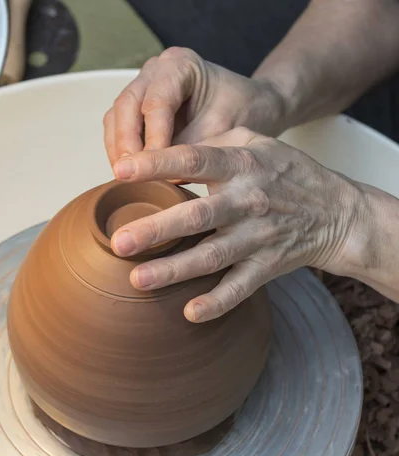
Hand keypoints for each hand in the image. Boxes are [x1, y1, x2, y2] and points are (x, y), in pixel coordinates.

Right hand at [103, 47, 285, 178]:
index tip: (156, 167)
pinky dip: (121, 149)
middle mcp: (157, 70)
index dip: (153, 137)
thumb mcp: (222, 131)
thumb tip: (161, 174)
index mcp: (181, 64)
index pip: (157, 102)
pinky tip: (131, 172)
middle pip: (127, 104)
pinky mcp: (138, 107)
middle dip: (127, 142)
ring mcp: (144, 86)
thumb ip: (190, 149)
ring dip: (119, 147)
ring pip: (117, 115)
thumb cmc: (242, 112)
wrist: (251, 108)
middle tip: (131, 174)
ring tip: (127, 177)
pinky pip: (119, 126)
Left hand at [110, 127, 362, 321]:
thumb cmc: (288, 173)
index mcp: (242, 165)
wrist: (336, 212)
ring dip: (175, 270)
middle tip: (119, 241)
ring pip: (213, 256)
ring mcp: (259, 237)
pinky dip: (218, 302)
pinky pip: (241, 287)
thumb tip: (167, 149)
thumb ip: (215, 143)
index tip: (120, 171)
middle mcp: (248, 201)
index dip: (157, 164)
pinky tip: (190, 312)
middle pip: (197, 216)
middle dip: (156, 229)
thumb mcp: (257, 143)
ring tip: (137, 280)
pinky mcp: (268, 265)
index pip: (194, 160)